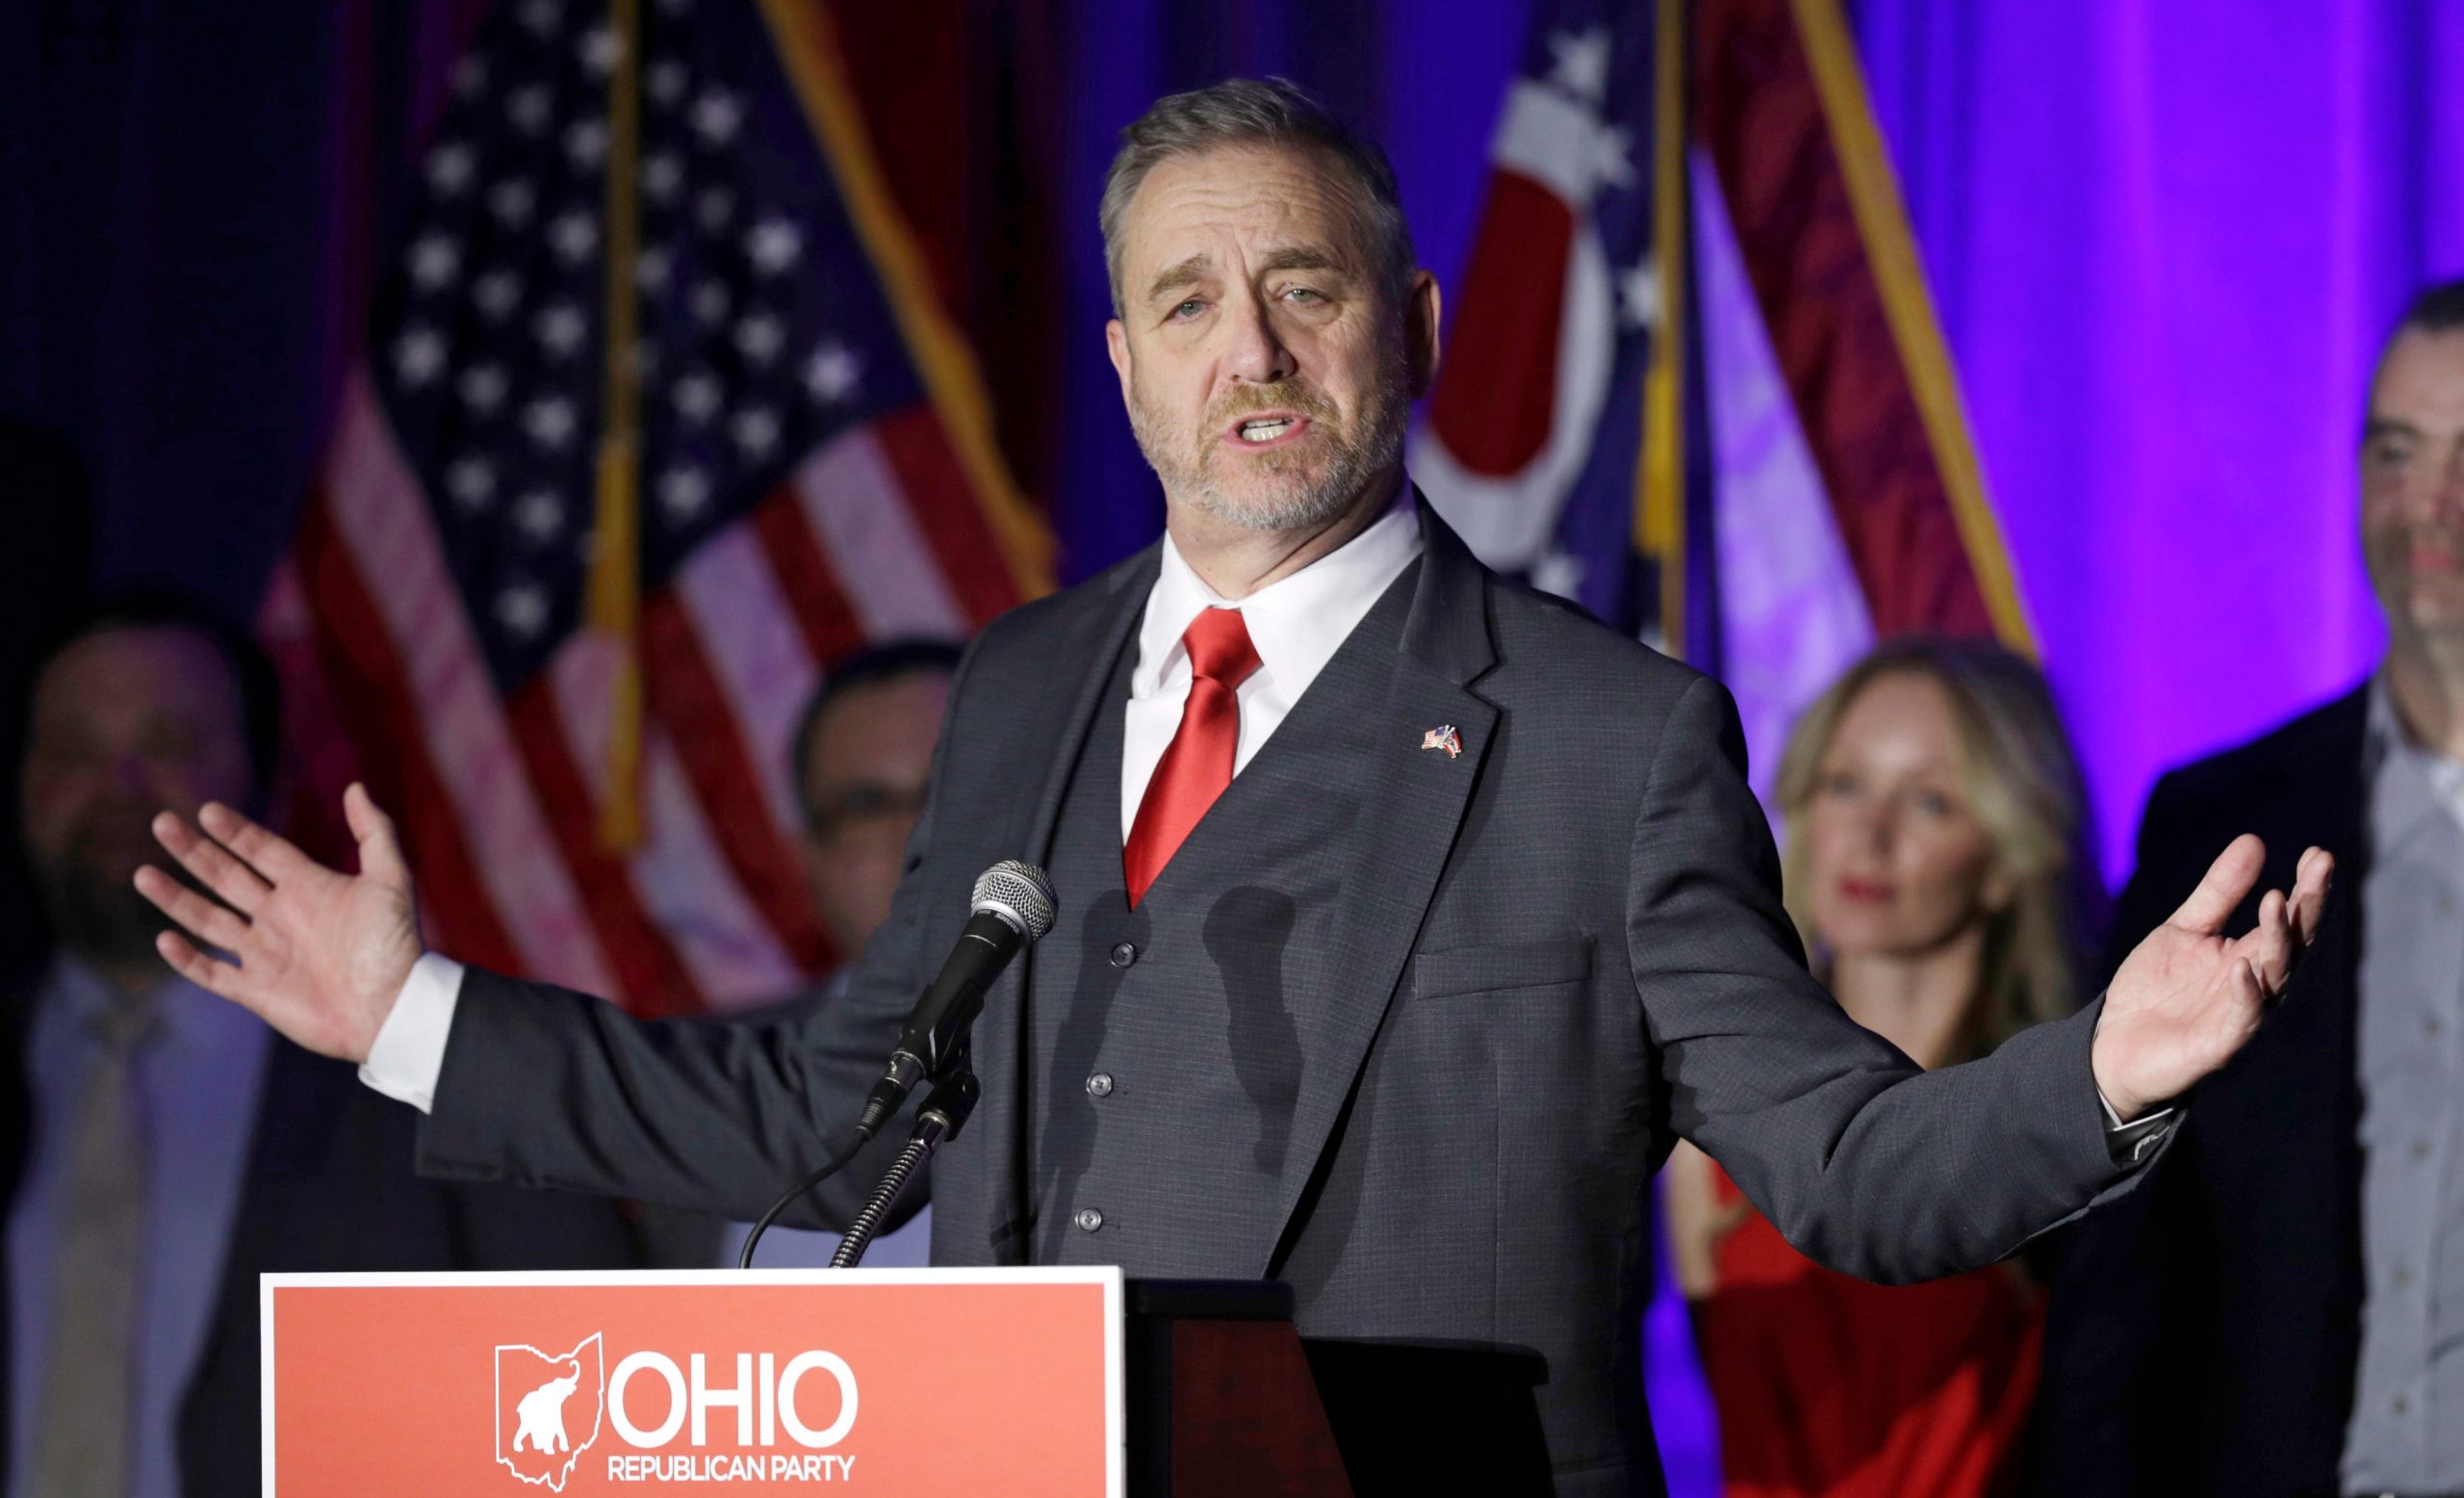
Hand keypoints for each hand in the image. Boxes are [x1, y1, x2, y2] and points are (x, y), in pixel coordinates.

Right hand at [134, 783, 423, 1062]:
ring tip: (143, 874)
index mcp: (309, 887)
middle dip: (194, 852)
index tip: (207, 810)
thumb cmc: (396, 945)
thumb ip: (374, 833)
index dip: (236, 831)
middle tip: (162, 824)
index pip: (262, 851)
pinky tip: (164, 938)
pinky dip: (188, 959)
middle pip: (227, 877)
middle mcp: (281, 915)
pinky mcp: (257, 991)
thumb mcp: (391, 881)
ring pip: (209, 920)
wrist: (394, 1008)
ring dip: (177, 898)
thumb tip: (356, 786)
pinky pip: (213, 973)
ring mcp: (266, 953)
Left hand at [2092, 835, 2331, 1119]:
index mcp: (2249, 957)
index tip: (2318, 853)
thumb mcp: (2183, 929)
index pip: (2288, 920)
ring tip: (2276, 901)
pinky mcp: (2219, 1046)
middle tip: (2318, 867)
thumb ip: (2219, 892)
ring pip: (2273, 978)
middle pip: (2292, 944)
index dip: (2306, 889)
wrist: (2111, 1046)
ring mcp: (2240, 1016)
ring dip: (2278, 941)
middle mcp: (2255, 985)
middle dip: (2307, 907)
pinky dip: (2246, 995)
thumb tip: (2255, 840)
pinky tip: (2242, 968)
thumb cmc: (2154, 990)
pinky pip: (2242, 1020)